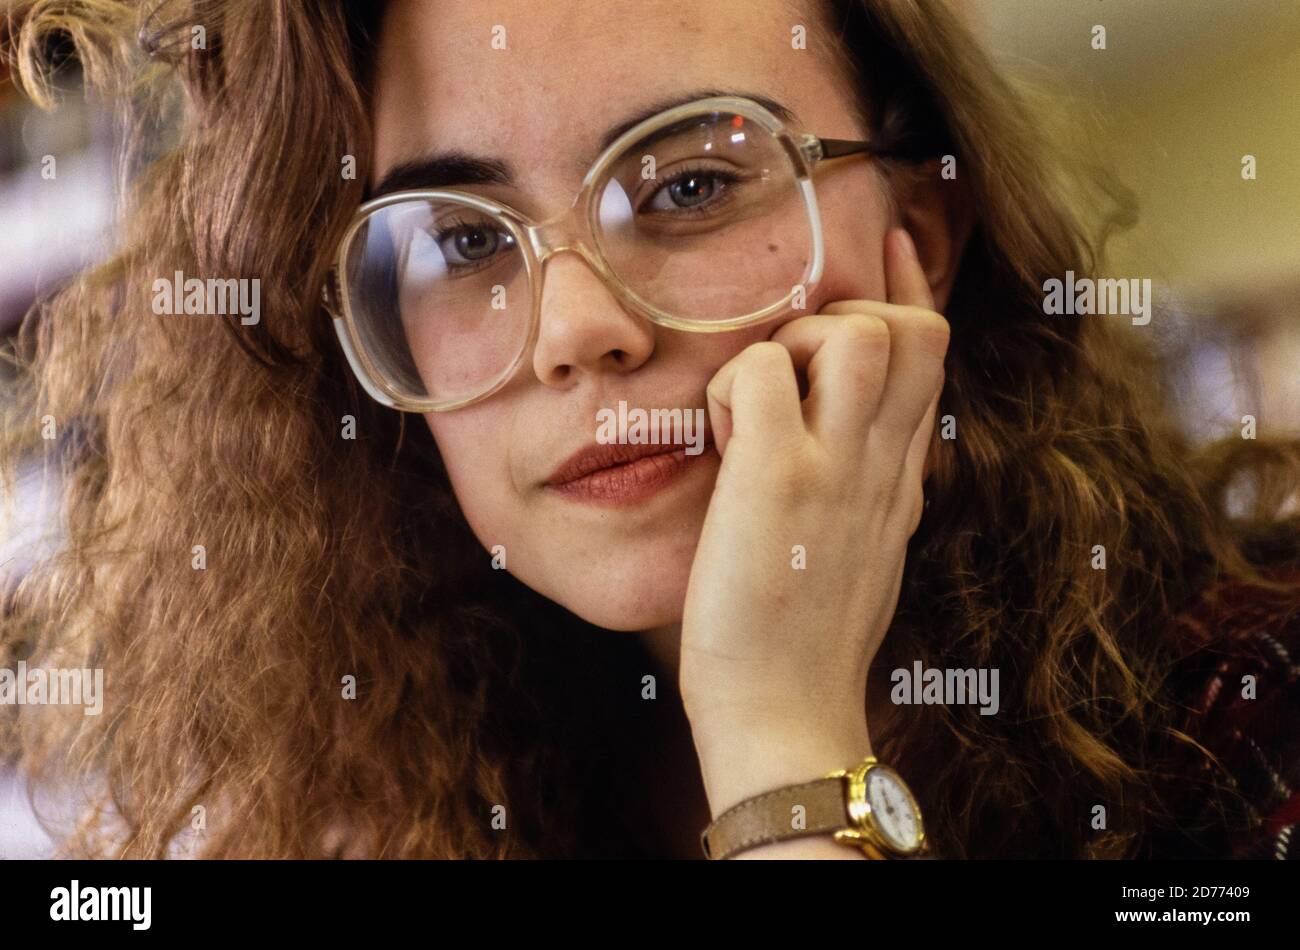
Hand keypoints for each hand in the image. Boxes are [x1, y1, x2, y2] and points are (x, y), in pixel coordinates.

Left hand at [680, 228, 948, 817]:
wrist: (787, 716)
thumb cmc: (803, 641)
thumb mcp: (863, 553)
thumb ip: (870, 487)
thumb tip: (856, 438)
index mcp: (901, 480)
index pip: (929, 353)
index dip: (906, 286)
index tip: (884, 241)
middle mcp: (883, 465)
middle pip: (912, 327)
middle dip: (853, 313)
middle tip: (790, 364)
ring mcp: (836, 469)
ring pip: (853, 332)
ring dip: (796, 343)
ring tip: (758, 404)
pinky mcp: (778, 481)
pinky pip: (759, 371)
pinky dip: (733, 384)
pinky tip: (721, 437)